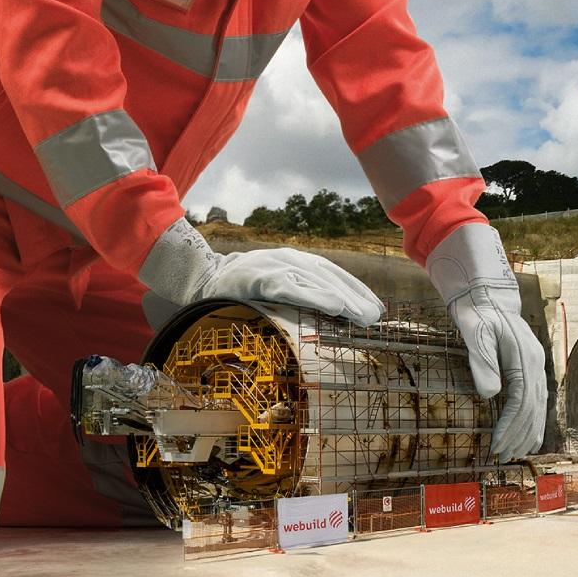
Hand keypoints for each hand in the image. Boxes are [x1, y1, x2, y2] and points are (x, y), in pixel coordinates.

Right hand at [140, 218, 382, 323]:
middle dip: (354, 297)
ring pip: (315, 282)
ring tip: (361, 315)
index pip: (331, 273)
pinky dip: (314, 296)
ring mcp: (273, 266)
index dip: (355, 288)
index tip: (375, 307)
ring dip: (342, 298)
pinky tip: (334, 306)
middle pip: (328, 277)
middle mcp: (287, 258)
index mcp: (293, 260)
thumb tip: (332, 313)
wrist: (201, 280)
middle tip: (374, 317)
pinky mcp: (259, 278)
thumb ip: (298, 293)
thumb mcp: (274, 286)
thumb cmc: (241, 289)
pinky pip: (291, 288)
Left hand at [426, 223, 547, 458]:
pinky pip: (535, 399)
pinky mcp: (530, 367)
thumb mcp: (474, 333)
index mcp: (524, 358)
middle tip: (502, 457)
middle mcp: (535, 363)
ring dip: (527, 431)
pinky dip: (532, 420)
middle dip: (518, 435)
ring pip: (538, 406)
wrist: (486, 296)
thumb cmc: (478, 314)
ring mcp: (535, 365)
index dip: (510, 426)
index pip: (521, 401)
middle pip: (532, 407)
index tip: (497, 445)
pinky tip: (526, 435)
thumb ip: (482, 362)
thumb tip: (490, 395)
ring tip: (514, 453)